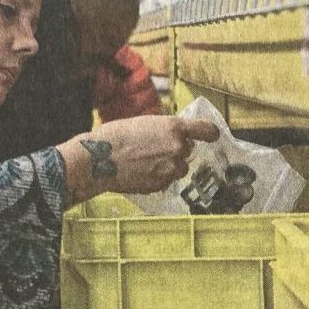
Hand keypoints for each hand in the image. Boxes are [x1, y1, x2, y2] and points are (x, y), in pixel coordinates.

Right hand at [59, 115, 219, 199]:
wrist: (98, 160)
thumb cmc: (115, 136)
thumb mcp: (145, 123)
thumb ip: (166, 130)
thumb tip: (177, 136)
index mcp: (174, 128)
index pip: (208, 130)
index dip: (210, 133)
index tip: (210, 135)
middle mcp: (177, 148)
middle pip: (188, 151)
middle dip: (176, 151)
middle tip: (155, 149)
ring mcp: (171, 169)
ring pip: (179, 168)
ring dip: (169, 166)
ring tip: (146, 162)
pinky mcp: (162, 185)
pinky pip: (167, 180)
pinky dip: (158, 177)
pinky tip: (141, 172)